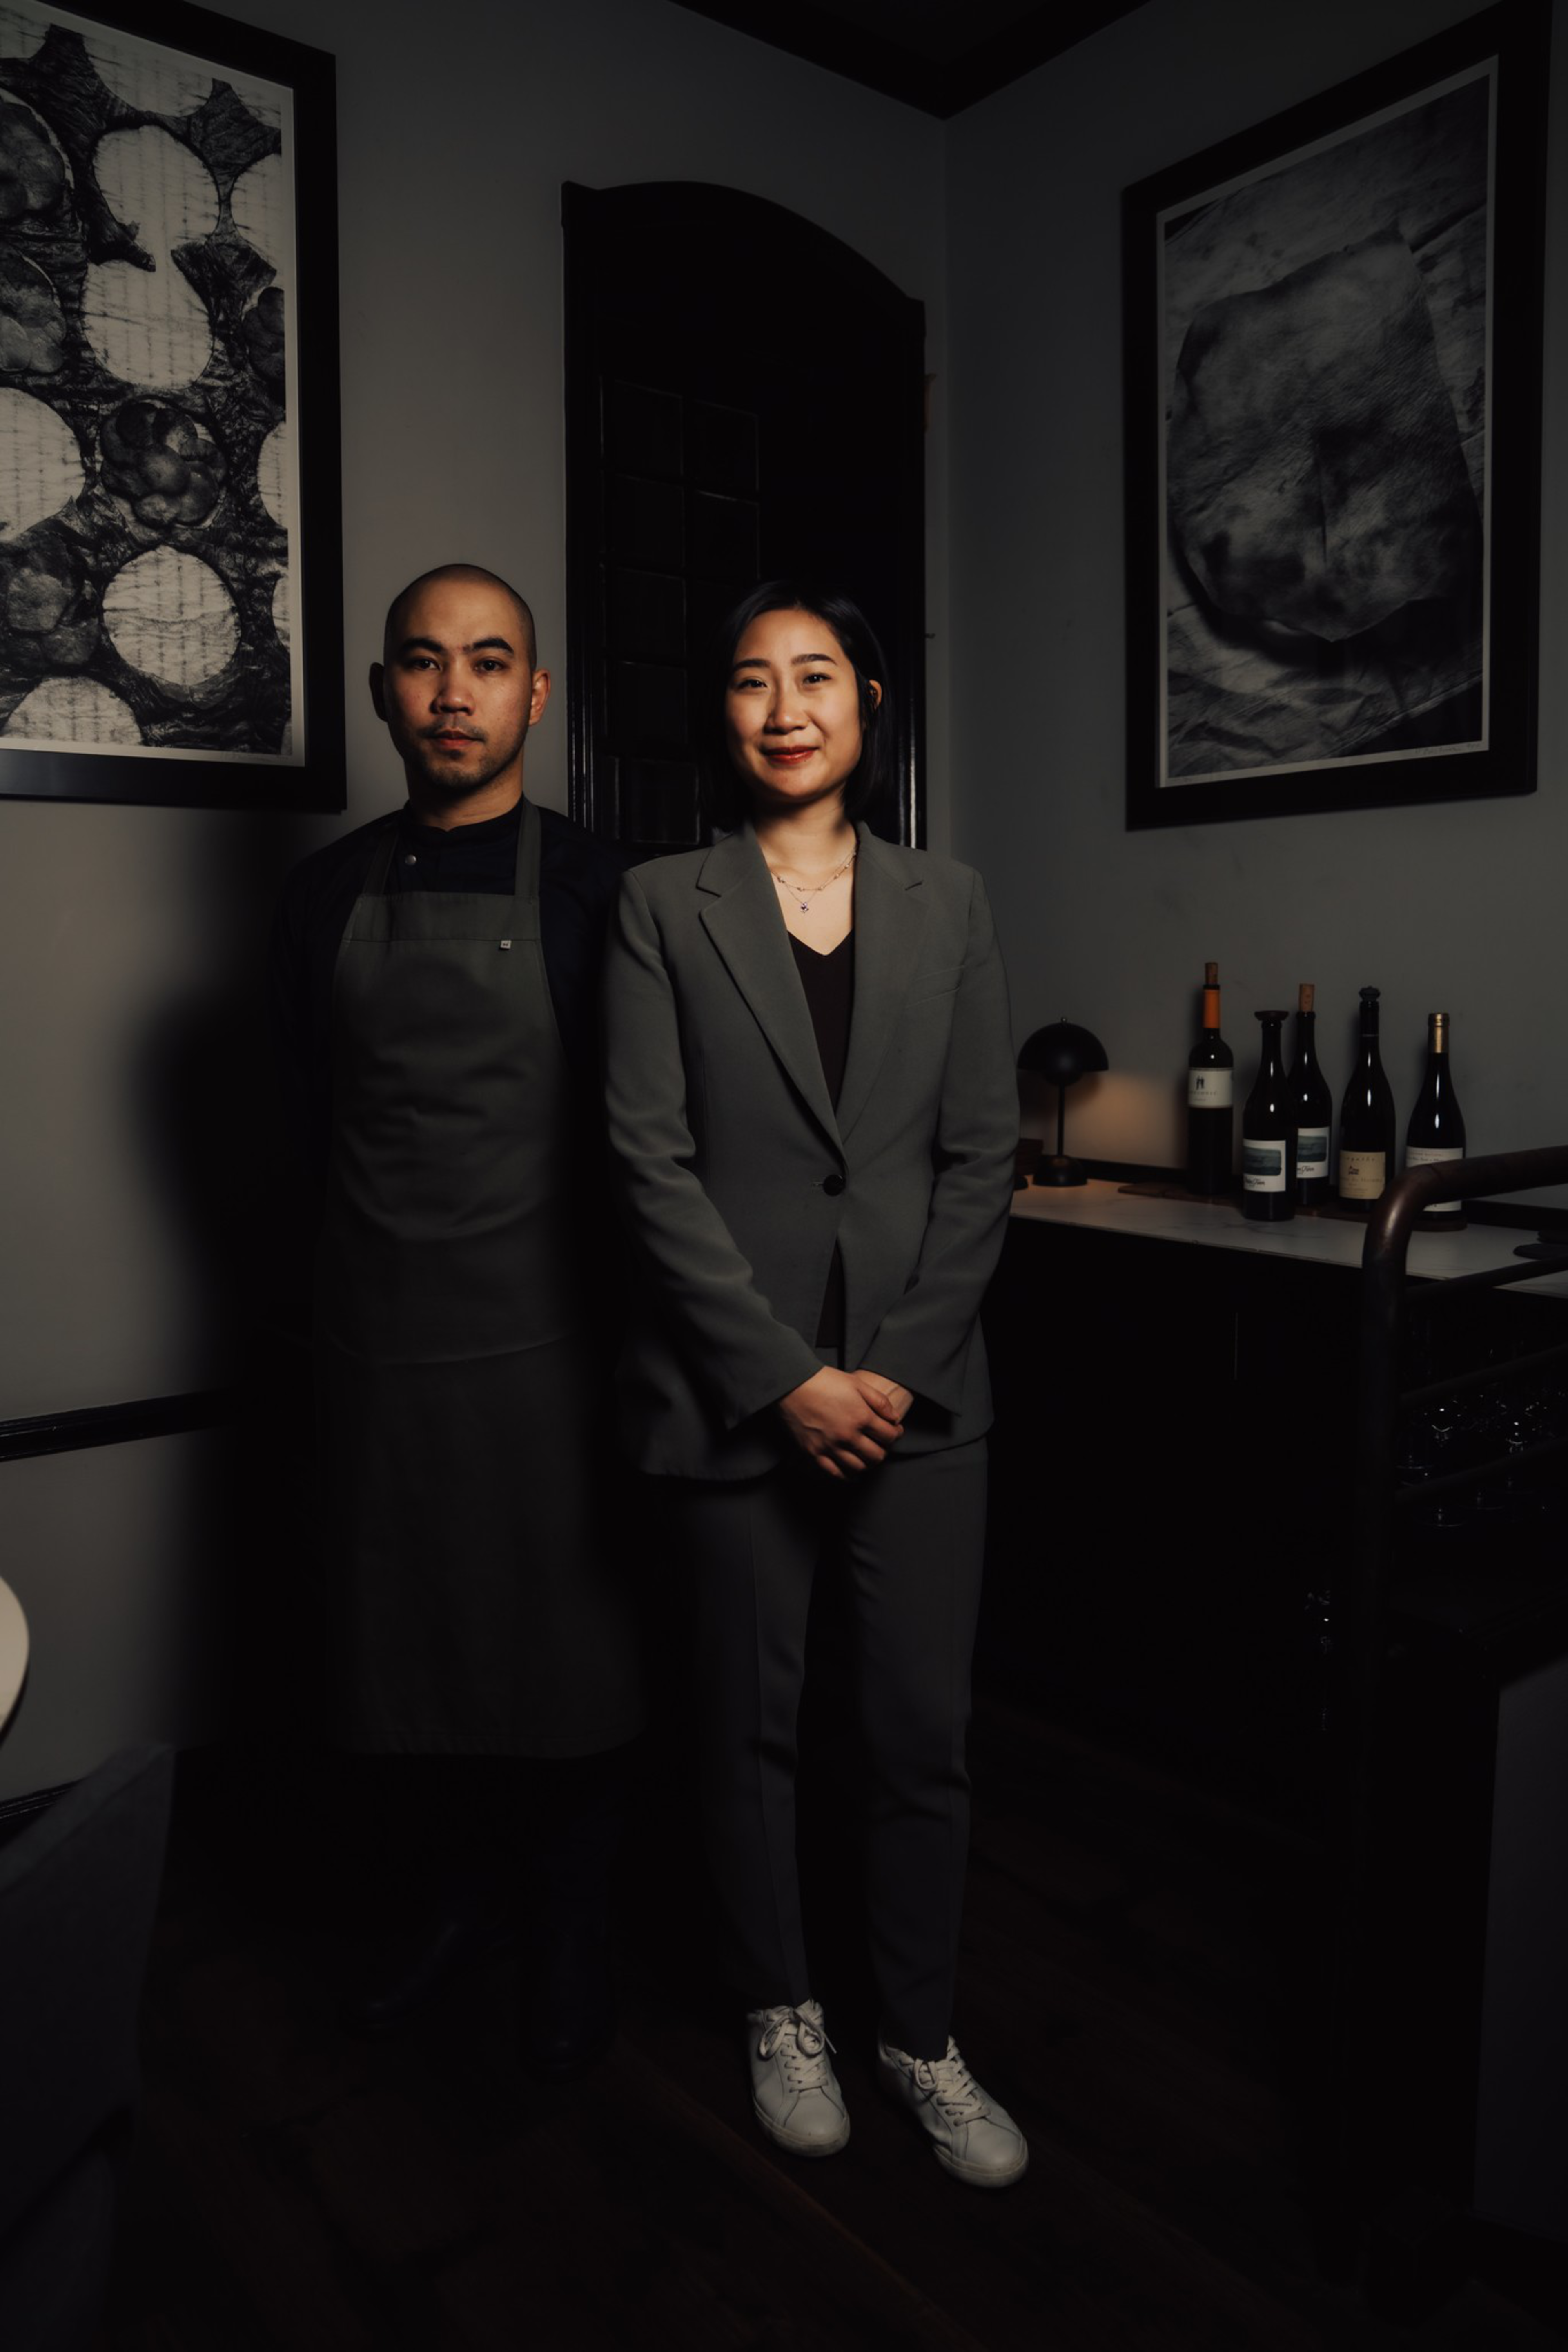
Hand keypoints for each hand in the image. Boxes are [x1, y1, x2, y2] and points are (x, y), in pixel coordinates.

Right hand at [777, 1367, 903, 1479]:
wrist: (792, 1384)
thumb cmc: (824, 1381)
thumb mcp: (857, 1383)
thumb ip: (880, 1401)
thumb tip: (895, 1418)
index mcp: (861, 1417)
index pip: (889, 1436)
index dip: (895, 1434)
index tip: (893, 1431)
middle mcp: (847, 1435)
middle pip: (876, 1456)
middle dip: (883, 1450)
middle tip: (880, 1445)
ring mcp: (830, 1446)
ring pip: (858, 1468)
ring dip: (866, 1464)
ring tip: (865, 1456)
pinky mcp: (814, 1452)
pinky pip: (835, 1473)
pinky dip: (846, 1475)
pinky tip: (850, 1470)